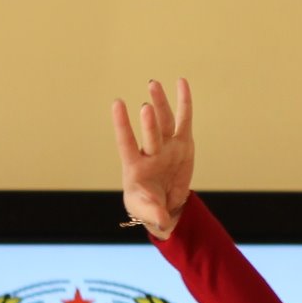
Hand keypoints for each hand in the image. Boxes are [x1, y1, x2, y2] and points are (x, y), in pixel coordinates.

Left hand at [113, 78, 194, 237]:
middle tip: (145, 108)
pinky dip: (184, 101)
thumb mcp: (148, 213)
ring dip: (160, 103)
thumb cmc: (148, 207)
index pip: (126, 143)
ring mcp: (166, 146)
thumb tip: (161, 220)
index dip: (122, 125)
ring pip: (163, 121)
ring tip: (152, 84)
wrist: (165, 204)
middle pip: (150, 135)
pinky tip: (181, 82)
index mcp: (135, 167)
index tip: (116, 104)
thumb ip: (153, 214)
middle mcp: (150, 153)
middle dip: (148, 124)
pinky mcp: (183, 143)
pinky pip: (184, 119)